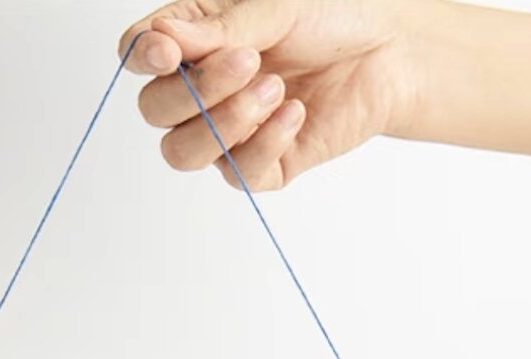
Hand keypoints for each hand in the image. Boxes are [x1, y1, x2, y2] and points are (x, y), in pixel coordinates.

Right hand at [119, 0, 423, 190]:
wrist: (390, 53)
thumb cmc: (332, 18)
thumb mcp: (272, 8)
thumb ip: (216, 29)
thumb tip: (160, 38)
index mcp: (194, 42)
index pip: (140, 57)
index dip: (143, 59)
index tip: (168, 53)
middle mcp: (202, 92)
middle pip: (155, 112)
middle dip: (196, 91)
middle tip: (248, 61)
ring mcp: (228, 133)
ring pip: (183, 154)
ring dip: (224, 123)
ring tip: (275, 88)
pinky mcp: (262, 166)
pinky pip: (238, 172)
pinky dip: (265, 142)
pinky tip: (296, 113)